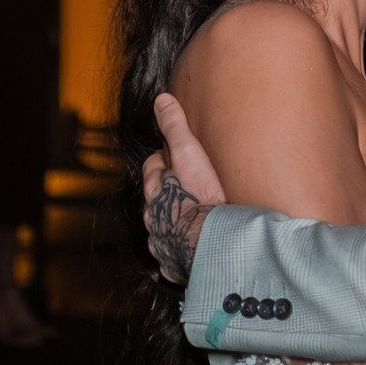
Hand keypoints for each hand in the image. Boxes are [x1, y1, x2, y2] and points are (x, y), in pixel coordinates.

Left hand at [142, 93, 225, 284]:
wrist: (213, 244)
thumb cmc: (203, 197)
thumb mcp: (189, 154)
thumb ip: (174, 127)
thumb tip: (160, 100)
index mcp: (155, 189)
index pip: (153, 166)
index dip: (165, 159)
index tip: (177, 157)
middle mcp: (152, 217)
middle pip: (155, 197)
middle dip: (166, 191)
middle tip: (186, 186)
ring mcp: (161, 242)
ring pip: (162, 226)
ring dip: (172, 220)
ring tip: (192, 217)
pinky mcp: (173, 264)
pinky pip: (172, 256)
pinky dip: (179, 249)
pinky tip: (192, 247)